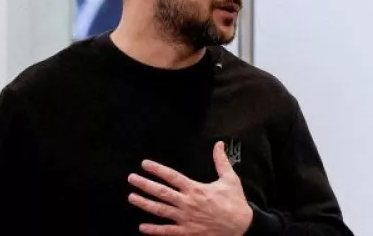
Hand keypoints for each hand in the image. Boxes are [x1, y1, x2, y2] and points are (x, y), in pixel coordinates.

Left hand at [127, 141, 253, 235]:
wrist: (241, 226)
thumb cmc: (235, 202)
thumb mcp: (230, 179)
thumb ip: (221, 161)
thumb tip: (219, 144)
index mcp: (196, 189)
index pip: (172, 176)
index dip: (157, 169)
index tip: (145, 164)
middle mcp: (188, 203)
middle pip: (161, 192)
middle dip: (145, 185)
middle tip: (132, 178)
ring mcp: (185, 219)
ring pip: (160, 210)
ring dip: (144, 204)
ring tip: (131, 197)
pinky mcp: (187, 232)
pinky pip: (167, 231)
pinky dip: (154, 230)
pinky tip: (142, 227)